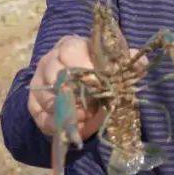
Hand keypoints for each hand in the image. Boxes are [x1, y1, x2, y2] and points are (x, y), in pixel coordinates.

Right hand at [28, 36, 144, 139]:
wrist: (78, 89)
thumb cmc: (99, 72)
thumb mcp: (114, 64)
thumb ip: (128, 61)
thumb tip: (140, 63)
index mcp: (70, 45)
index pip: (70, 49)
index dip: (83, 66)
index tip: (98, 82)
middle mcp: (49, 61)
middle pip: (56, 73)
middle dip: (77, 93)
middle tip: (94, 106)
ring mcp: (39, 83)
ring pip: (48, 97)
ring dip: (70, 111)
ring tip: (88, 119)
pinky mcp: (33, 105)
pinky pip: (41, 117)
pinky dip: (59, 125)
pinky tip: (76, 129)